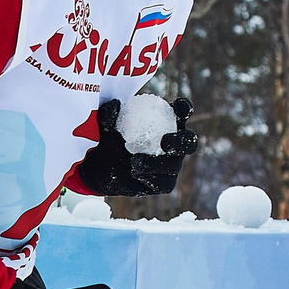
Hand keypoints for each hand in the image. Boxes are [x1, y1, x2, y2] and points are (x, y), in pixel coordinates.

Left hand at [74, 96, 199, 196]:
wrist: (100, 167)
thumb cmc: (109, 139)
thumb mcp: (106, 125)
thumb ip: (109, 114)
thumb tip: (115, 105)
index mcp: (166, 123)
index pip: (182, 113)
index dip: (184, 108)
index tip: (176, 106)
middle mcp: (173, 144)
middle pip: (189, 141)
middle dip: (181, 141)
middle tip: (164, 141)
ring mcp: (171, 165)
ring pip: (174, 165)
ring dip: (158, 164)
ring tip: (135, 162)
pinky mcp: (164, 183)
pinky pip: (164, 183)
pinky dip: (150, 178)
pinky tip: (135, 173)